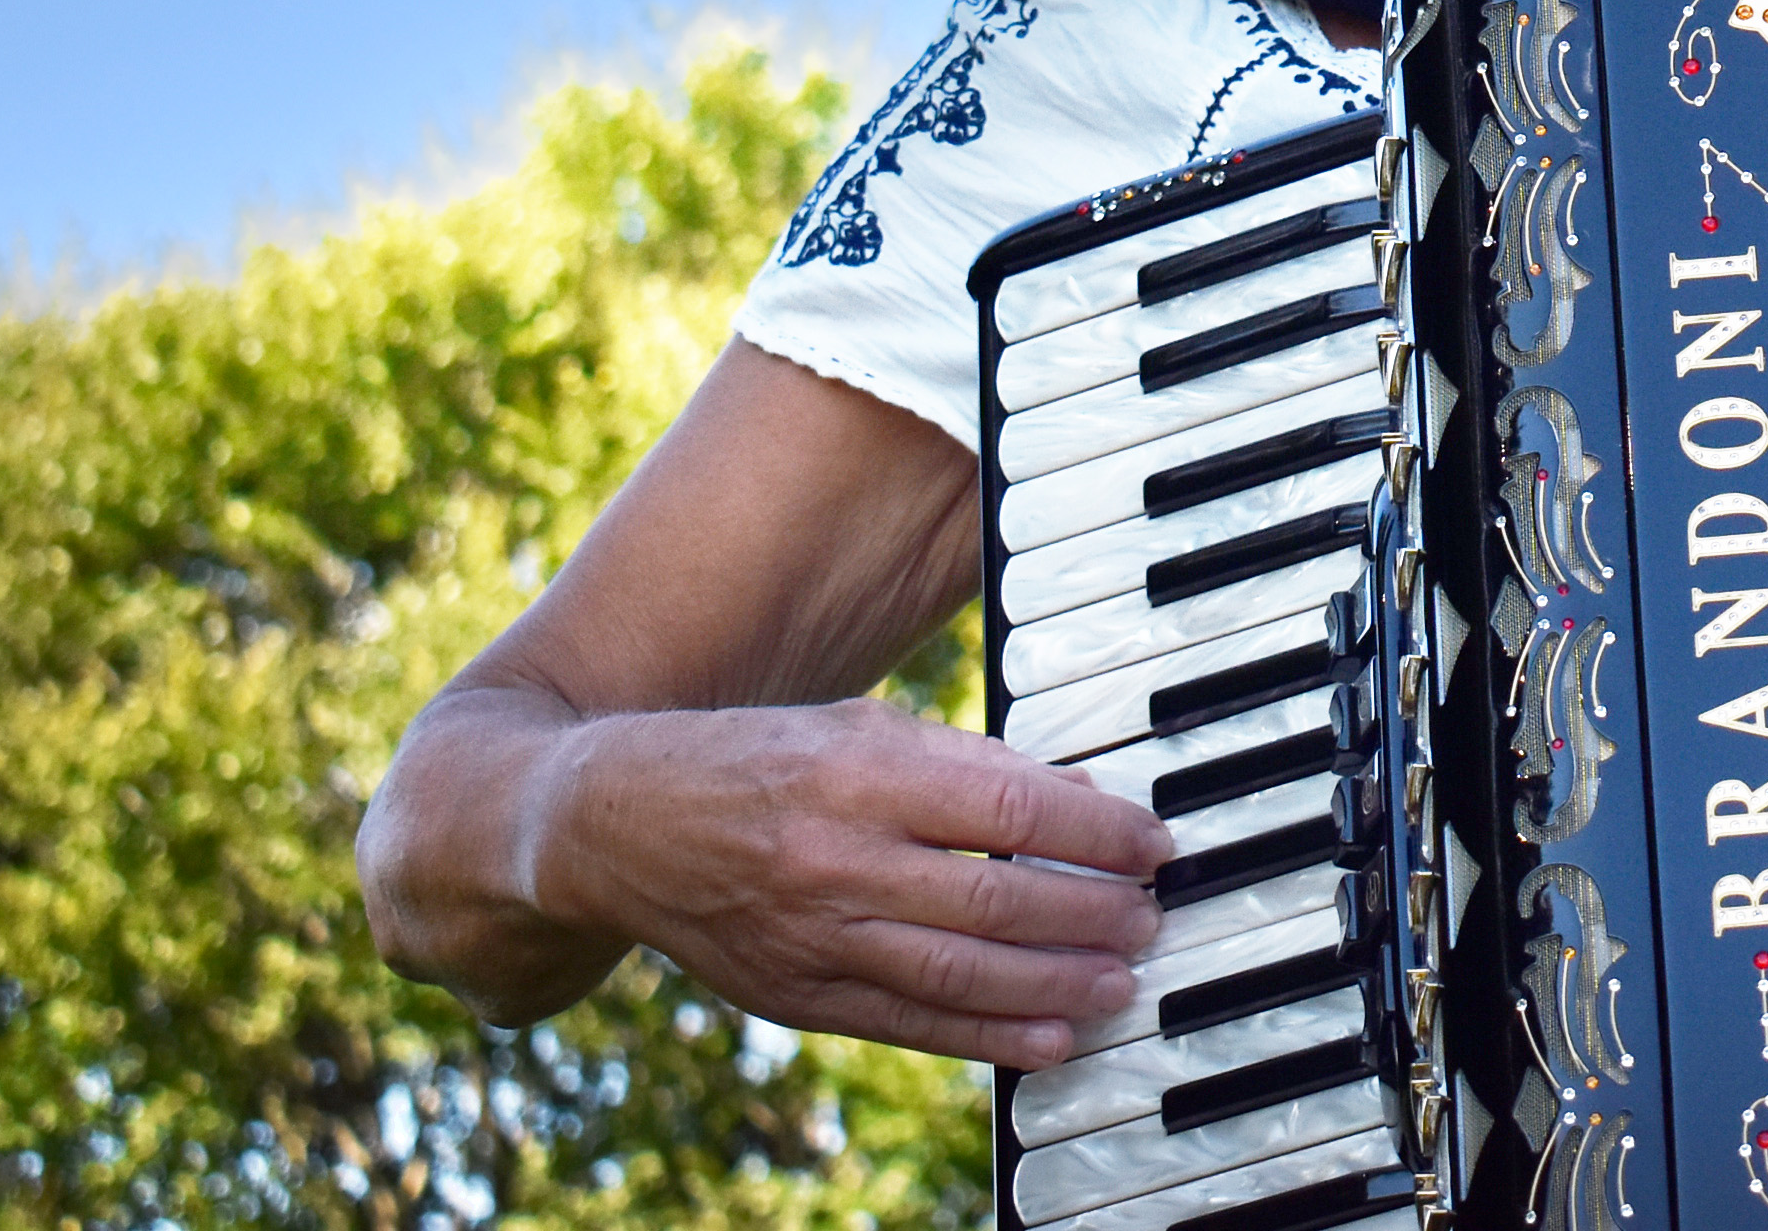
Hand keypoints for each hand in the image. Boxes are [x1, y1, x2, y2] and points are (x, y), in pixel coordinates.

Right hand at [540, 694, 1178, 1069]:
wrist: (614, 825)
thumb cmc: (760, 760)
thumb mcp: (860, 729)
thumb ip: (966, 765)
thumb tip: (1078, 797)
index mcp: (859, 772)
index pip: (1009, 810)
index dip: (1096, 832)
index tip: (1153, 843)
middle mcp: (835, 859)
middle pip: (994, 901)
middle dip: (1090, 916)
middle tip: (1151, 918)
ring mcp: (811, 937)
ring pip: (958, 974)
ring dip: (1055, 986)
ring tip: (1123, 982)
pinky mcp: (794, 996)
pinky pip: (907, 1025)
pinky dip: (987, 1037)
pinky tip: (1052, 1038)